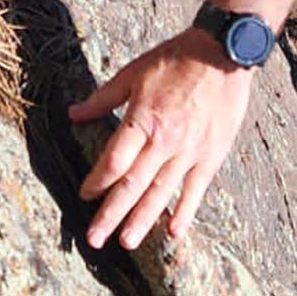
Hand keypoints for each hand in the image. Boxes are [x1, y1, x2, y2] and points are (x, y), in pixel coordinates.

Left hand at [69, 31, 255, 249]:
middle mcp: (164, 141)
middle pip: (132, 185)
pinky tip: (173, 232)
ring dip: (142, 220)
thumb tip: (73, 114)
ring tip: (126, 242)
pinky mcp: (211, 155)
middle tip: (94, 239)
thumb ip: (103, 99)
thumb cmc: (176, 58)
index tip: (85, 194)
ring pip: (160, 193)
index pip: (113, 162)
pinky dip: (184, 212)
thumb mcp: (133, 72)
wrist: (223, 52)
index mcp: (142, 120)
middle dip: (111, 214)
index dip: (96, 181)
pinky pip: (195, 189)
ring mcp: (189, 151)